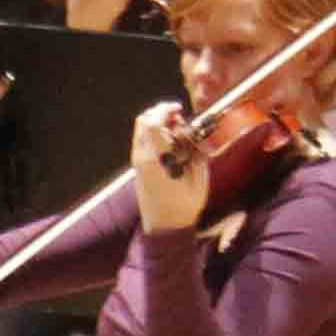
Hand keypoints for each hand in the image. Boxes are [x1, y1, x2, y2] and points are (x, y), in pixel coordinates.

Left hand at [126, 99, 209, 236]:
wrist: (164, 227)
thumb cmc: (184, 204)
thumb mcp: (199, 175)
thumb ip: (193, 149)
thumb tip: (187, 129)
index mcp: (156, 160)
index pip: (152, 123)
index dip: (164, 110)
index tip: (178, 109)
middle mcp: (142, 158)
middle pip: (142, 121)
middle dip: (160, 113)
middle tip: (178, 117)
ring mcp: (137, 162)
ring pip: (140, 130)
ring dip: (157, 123)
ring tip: (177, 131)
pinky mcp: (137, 167)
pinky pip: (142, 141)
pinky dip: (154, 134)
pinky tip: (171, 142)